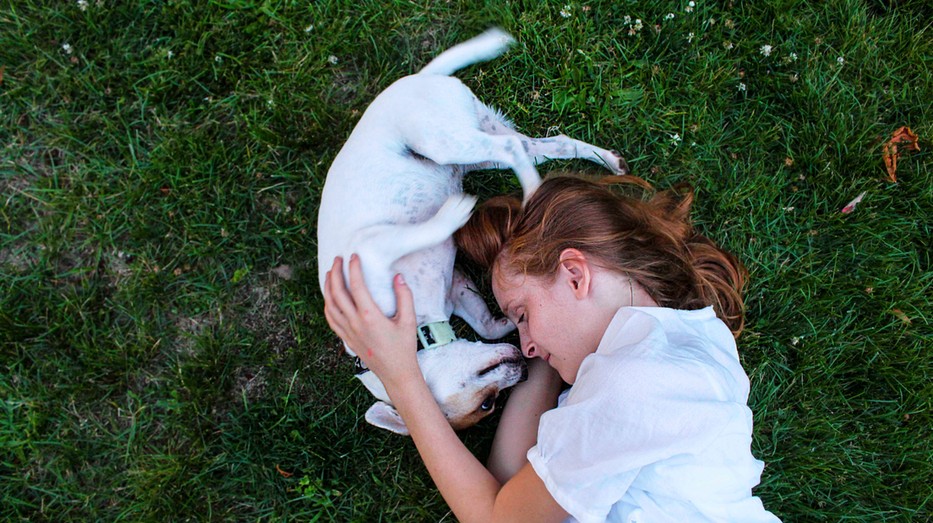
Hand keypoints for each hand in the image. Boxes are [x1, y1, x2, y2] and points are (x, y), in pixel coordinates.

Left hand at [323, 255, 419, 390]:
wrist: (396, 373)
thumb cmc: (404, 347)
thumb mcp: (409, 321)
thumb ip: (404, 297)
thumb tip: (398, 277)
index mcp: (370, 316)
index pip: (357, 286)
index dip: (354, 268)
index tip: (354, 256)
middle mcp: (355, 323)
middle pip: (337, 293)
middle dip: (336, 273)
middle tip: (338, 259)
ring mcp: (348, 332)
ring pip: (330, 305)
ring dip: (328, 287)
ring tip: (331, 273)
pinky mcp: (346, 339)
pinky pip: (331, 319)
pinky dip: (327, 305)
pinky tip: (329, 297)